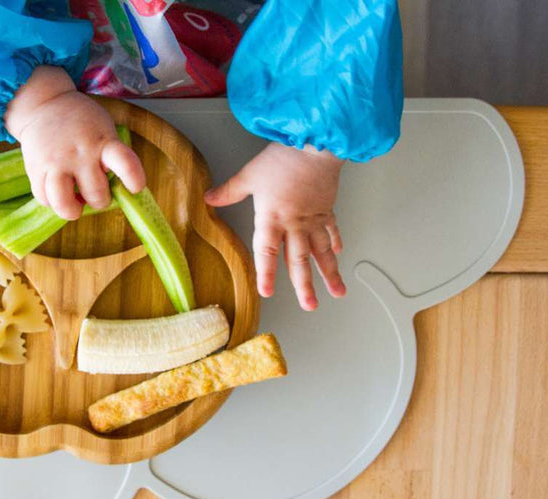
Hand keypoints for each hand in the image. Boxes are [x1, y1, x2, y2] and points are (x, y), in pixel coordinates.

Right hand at [4, 66, 144, 219]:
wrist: (44, 105)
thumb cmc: (81, 122)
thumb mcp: (103, 130)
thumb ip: (110, 157)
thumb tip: (114, 192)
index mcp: (103, 142)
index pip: (124, 162)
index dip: (133, 179)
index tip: (135, 188)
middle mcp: (80, 154)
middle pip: (95, 194)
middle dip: (100, 201)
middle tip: (96, 193)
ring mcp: (56, 163)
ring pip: (64, 204)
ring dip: (73, 209)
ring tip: (75, 203)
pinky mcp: (35, 169)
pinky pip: (44, 199)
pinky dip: (52, 202)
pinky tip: (58, 191)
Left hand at [205, 143, 346, 310]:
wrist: (317, 144)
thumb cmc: (284, 158)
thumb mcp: (250, 174)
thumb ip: (229, 191)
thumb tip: (208, 199)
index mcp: (273, 218)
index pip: (267, 252)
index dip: (266, 273)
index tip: (267, 292)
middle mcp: (295, 224)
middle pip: (299, 261)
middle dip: (305, 286)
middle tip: (310, 306)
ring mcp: (314, 219)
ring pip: (322, 252)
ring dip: (329, 273)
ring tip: (337, 293)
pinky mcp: (327, 209)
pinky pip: (332, 231)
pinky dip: (335, 243)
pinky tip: (339, 254)